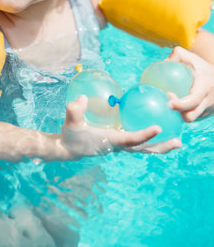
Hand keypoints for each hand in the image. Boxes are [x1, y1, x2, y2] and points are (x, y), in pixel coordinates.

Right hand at [62, 96, 181, 156]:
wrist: (69, 148)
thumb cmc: (71, 135)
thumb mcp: (70, 122)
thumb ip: (74, 110)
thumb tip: (82, 98)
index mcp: (110, 140)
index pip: (131, 139)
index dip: (144, 135)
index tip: (158, 128)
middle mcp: (119, 145)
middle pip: (144, 148)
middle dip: (161, 146)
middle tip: (178, 142)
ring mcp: (121, 145)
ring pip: (144, 147)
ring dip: (161, 145)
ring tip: (177, 140)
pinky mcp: (120, 142)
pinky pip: (139, 141)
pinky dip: (150, 138)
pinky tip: (159, 126)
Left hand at [168, 46, 213, 120]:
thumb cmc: (202, 67)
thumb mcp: (192, 58)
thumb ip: (178, 55)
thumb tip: (163, 62)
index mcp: (205, 88)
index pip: (194, 100)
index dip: (180, 104)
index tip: (168, 96)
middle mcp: (208, 102)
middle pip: (191, 116)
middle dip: (177, 113)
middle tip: (165, 103)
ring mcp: (207, 111)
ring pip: (189, 118)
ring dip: (177, 114)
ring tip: (167, 104)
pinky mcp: (204, 116)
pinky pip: (190, 117)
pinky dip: (181, 114)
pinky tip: (171, 106)